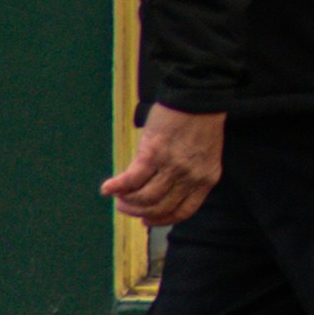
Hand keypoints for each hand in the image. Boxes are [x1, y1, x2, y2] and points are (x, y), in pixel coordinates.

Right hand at [106, 104, 225, 233]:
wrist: (199, 94)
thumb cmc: (200, 121)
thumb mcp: (203, 154)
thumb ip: (188, 174)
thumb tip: (162, 190)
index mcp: (206, 179)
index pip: (182, 212)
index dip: (161, 220)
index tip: (147, 221)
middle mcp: (190, 177)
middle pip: (159, 208)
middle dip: (138, 212)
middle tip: (125, 206)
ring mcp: (172, 166)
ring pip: (144, 198)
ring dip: (127, 201)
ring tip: (118, 197)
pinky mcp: (153, 153)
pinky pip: (131, 179)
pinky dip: (116, 187)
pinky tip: (107, 188)